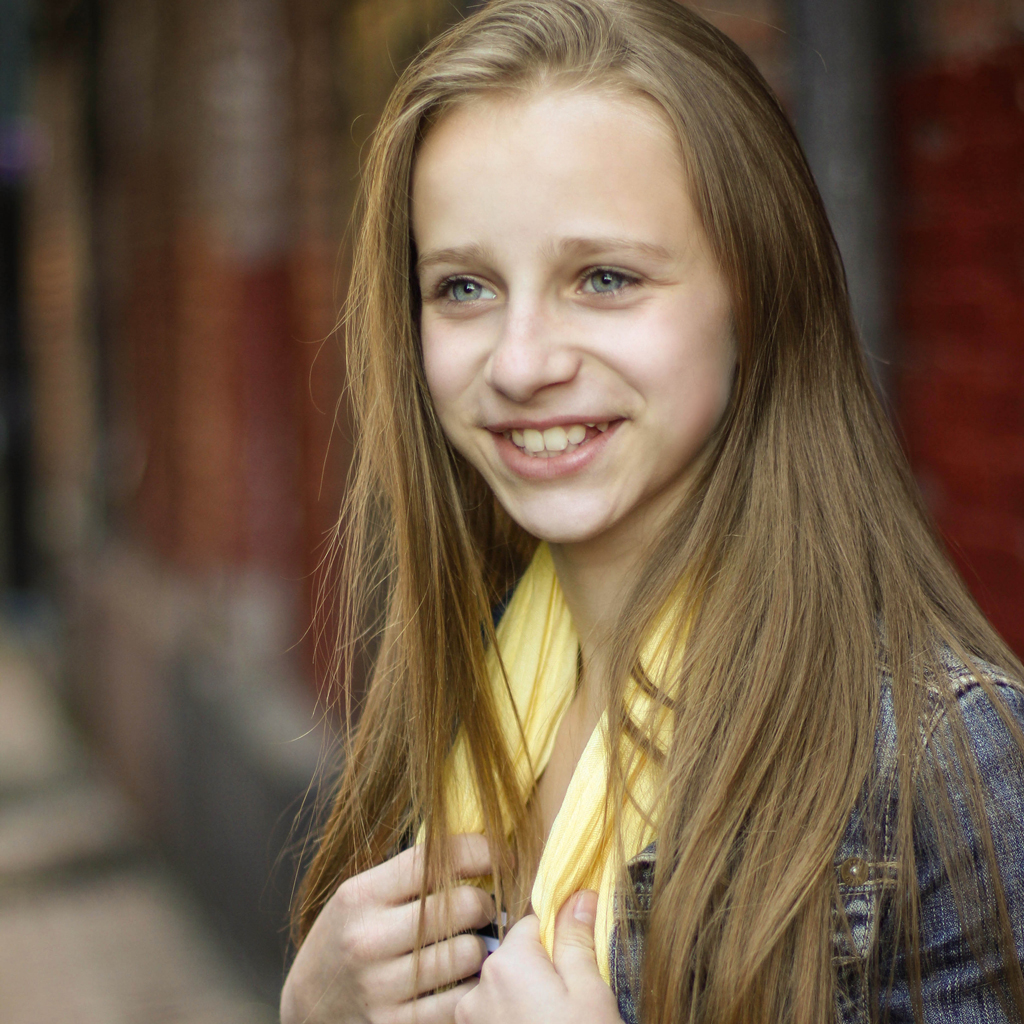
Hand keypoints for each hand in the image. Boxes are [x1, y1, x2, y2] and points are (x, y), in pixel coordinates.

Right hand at [281, 834, 494, 1023]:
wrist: (309, 1006)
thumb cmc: (349, 937)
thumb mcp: (364, 895)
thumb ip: (411, 873)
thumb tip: (480, 844)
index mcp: (360, 896)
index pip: (433, 860)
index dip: (479, 850)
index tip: (501, 854)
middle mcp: (367, 939)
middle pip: (460, 906)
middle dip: (486, 901)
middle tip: (488, 905)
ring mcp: (381, 987)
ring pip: (468, 954)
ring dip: (483, 946)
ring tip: (475, 942)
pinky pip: (459, 1001)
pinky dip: (473, 986)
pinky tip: (467, 977)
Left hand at [454, 890, 624, 1023]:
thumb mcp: (590, 993)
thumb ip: (576, 939)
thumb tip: (578, 894)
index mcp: (507, 963)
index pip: (532, 926)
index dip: (559, 941)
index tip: (578, 964)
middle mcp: (478, 988)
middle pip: (515, 960)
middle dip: (542, 973)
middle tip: (570, 1006)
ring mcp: (470, 1023)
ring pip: (503, 992)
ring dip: (525, 1002)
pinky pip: (494, 1020)